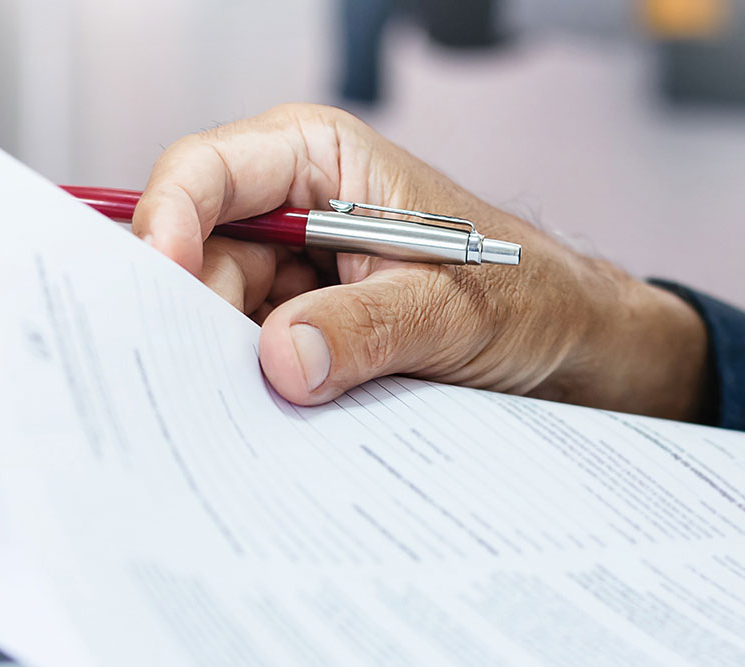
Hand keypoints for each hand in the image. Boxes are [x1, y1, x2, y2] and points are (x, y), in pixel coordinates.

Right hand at [132, 103, 709, 419]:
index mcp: (319, 161)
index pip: (206, 174)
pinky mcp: (303, 336)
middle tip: (194, 387)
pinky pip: (252, 364)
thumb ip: (365, 329)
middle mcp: (292, 212)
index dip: (168, 225)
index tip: (164, 288)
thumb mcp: (453, 312)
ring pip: (217, 321)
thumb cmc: (532, 299)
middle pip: (197, 258)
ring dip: (227, 370)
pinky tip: (267, 428)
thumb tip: (281, 359)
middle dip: (196, 320)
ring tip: (244, 417)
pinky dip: (255, 397)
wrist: (579, 354)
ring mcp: (292, 279)